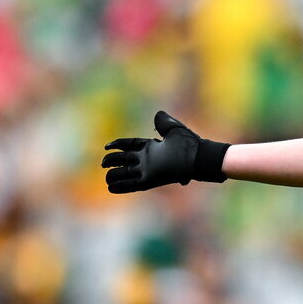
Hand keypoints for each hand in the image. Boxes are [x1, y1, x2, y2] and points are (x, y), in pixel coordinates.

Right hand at [102, 111, 228, 192]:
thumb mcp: (175, 130)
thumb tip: (158, 115)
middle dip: (114, 161)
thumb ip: (164, 123)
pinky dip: (122, 186)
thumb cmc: (190, 145)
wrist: (199, 159)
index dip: (119, 145)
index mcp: (153, 146)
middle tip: (103, 163)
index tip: (107, 146)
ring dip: (115, 176)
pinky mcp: (151, 181)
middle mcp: (149, 159)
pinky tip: (111, 188)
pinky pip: (133, 184)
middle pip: (126, 160)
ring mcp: (149, 170)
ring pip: (127, 173)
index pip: (131, 145)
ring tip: (106, 178)